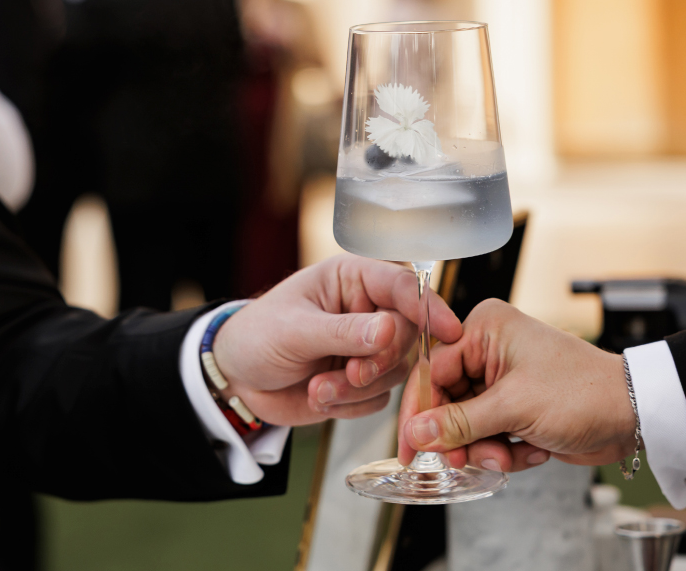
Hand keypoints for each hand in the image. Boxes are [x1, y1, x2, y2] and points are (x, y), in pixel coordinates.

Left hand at [212, 254, 460, 426]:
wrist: (236, 379)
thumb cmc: (257, 336)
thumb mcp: (295, 329)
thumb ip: (344, 331)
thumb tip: (390, 329)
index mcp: (353, 279)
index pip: (403, 286)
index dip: (430, 307)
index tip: (450, 330)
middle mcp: (368, 311)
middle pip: (409, 335)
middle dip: (380, 361)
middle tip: (351, 374)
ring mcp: (368, 348)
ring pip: (396, 372)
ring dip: (357, 388)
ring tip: (318, 389)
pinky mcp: (363, 382)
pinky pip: (379, 400)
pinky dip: (349, 405)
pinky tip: (319, 396)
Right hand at [397, 299, 636, 471]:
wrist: (634, 416)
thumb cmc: (584, 392)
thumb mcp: (513, 407)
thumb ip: (459, 422)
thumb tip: (417, 433)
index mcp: (485, 329)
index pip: (432, 371)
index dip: (420, 412)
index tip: (410, 446)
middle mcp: (490, 349)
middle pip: (447, 401)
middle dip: (461, 436)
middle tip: (464, 459)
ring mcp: (503, 380)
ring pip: (466, 424)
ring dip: (486, 448)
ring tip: (511, 455)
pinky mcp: (515, 406)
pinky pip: (488, 435)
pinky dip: (506, 450)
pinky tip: (533, 448)